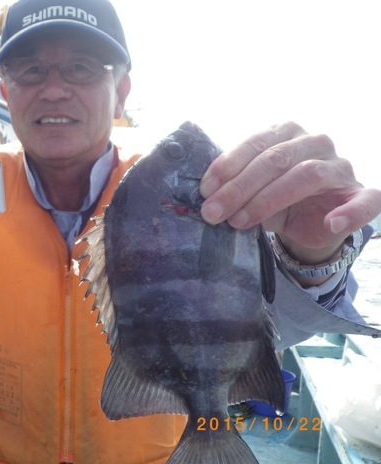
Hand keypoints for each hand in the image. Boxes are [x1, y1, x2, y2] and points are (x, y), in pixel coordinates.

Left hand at [199, 121, 380, 267]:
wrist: (309, 223)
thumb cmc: (275, 199)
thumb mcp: (250, 191)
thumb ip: (233, 187)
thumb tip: (206, 197)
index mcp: (286, 133)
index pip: (256, 143)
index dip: (228, 166)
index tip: (205, 190)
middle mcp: (315, 143)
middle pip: (275, 159)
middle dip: (239, 188)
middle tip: (214, 212)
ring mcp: (340, 167)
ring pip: (306, 175)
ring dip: (268, 201)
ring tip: (240, 222)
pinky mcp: (361, 194)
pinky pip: (365, 201)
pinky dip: (350, 213)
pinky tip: (332, 223)